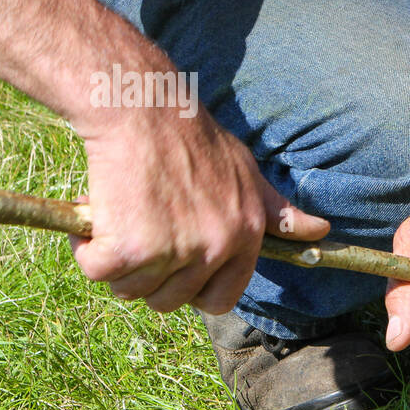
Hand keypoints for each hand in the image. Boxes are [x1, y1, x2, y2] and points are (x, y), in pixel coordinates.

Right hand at [70, 109, 329, 313]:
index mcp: (246, 236)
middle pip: (170, 301)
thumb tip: (321, 232)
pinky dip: (88, 250)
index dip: (191, 289)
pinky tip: (95, 216)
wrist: (142, 108)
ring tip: (119, 217)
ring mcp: (174, 251)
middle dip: (148, 276)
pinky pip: (99, 272)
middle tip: (137, 234)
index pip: (221, 298)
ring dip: (117, 261)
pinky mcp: (128, 248)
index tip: (173, 267)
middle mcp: (216, 248)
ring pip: (132, 289)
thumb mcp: (248, 172)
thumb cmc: (192, 138)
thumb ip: (278, 211)